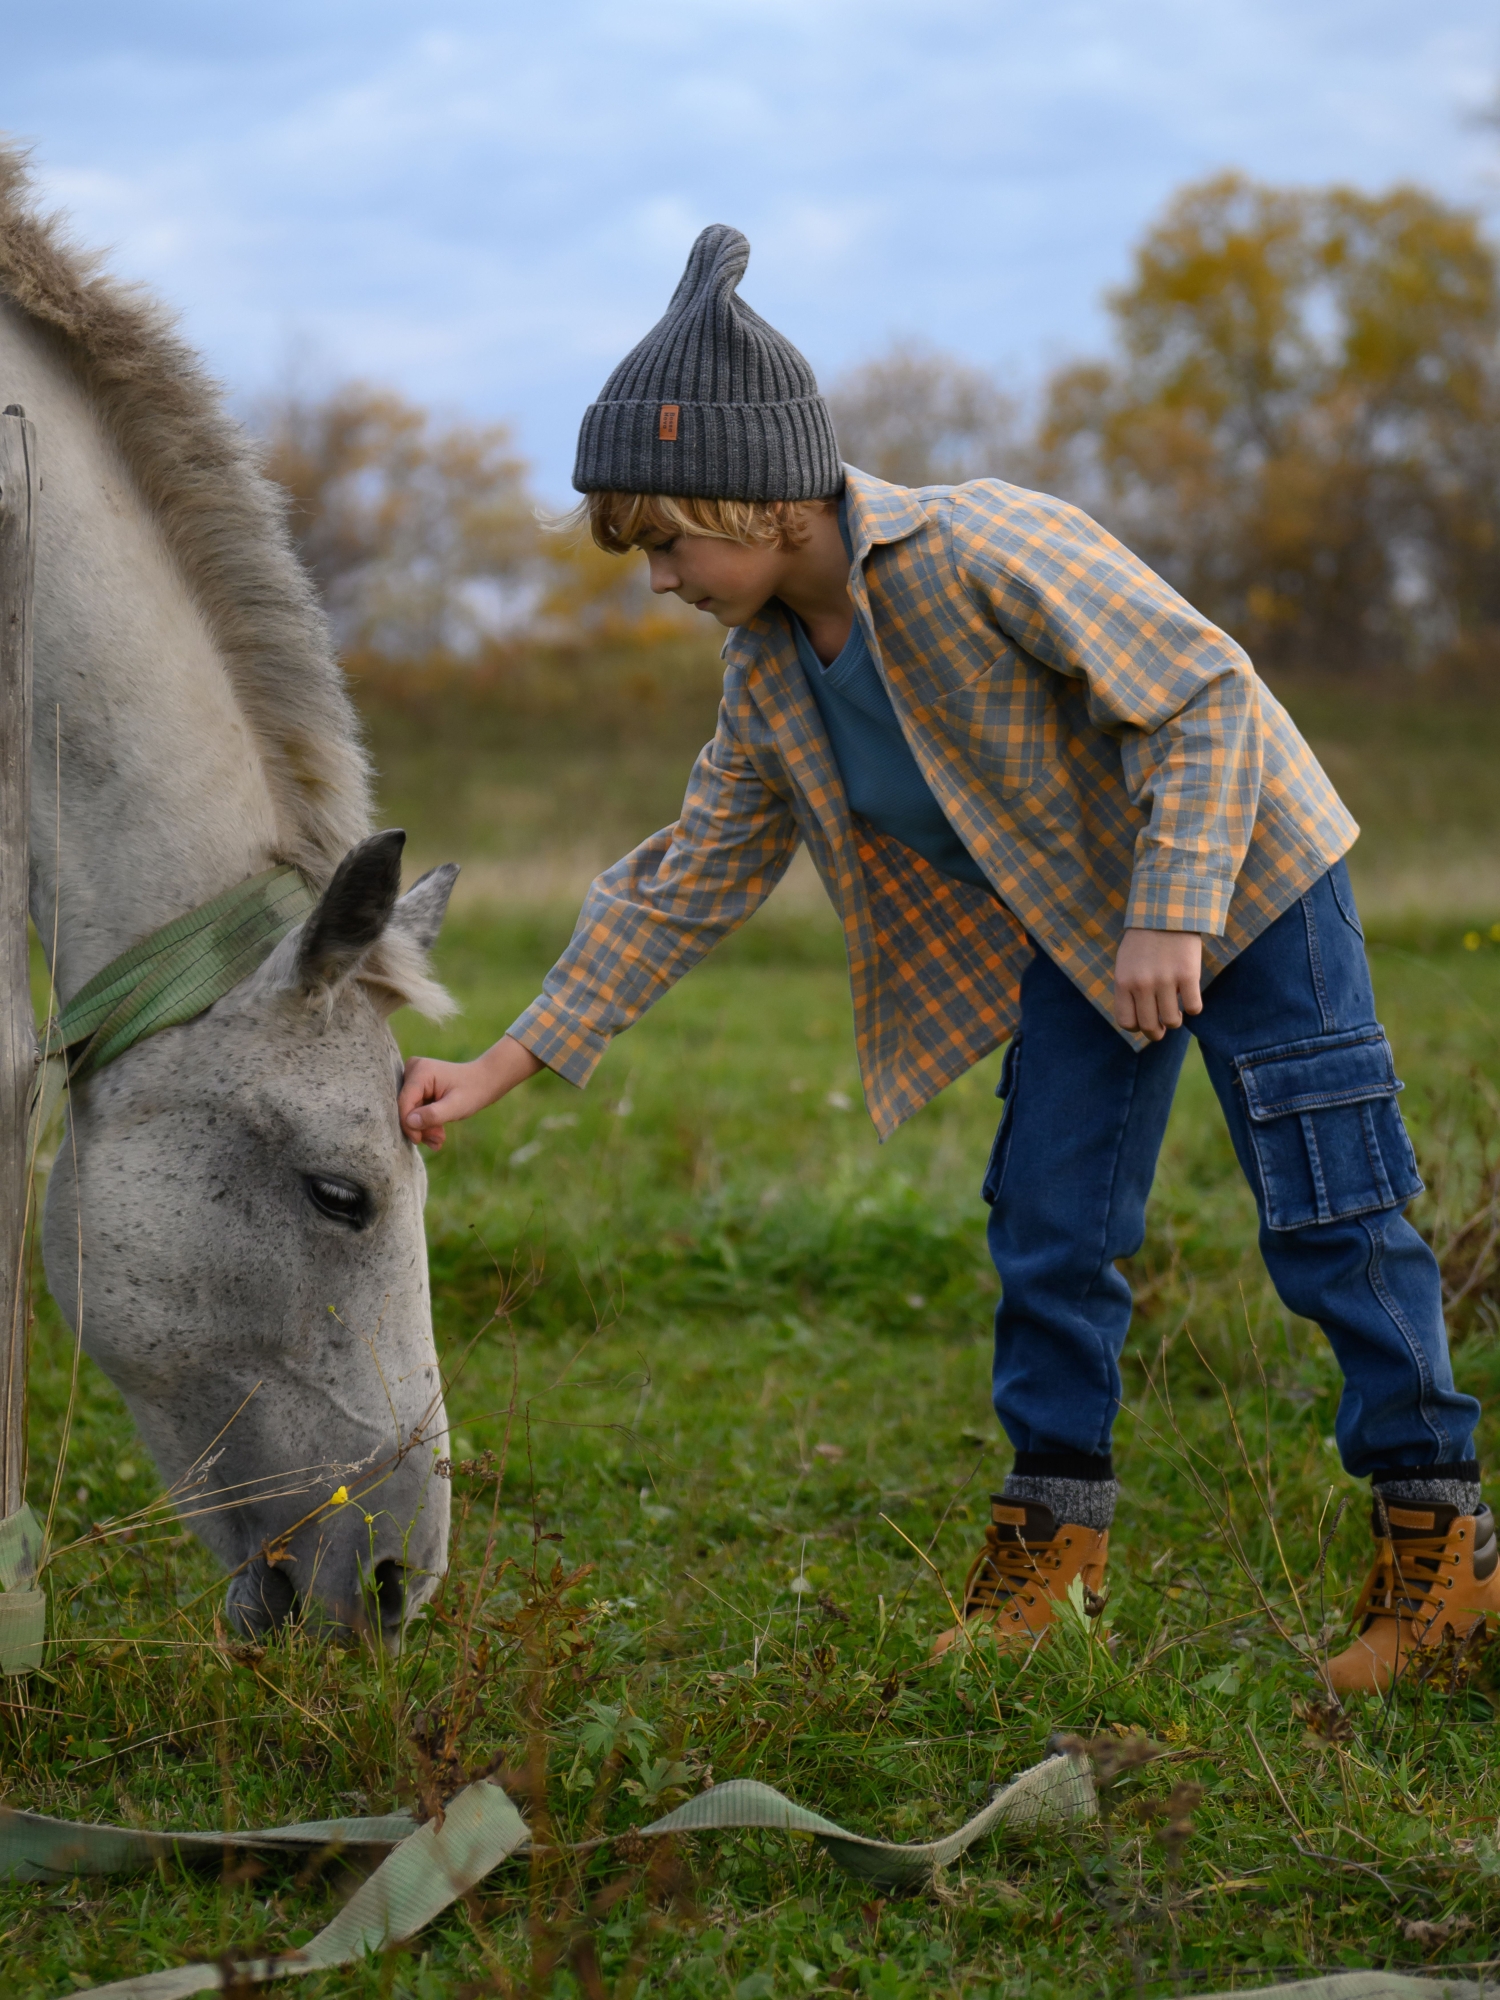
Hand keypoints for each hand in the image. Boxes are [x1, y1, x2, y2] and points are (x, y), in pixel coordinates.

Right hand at [398, 1035, 542, 1148]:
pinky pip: (415, 1109)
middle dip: (420, 1127)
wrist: (485, 1081)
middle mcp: (413, 1070)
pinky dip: (426, 1122)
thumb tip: (409, 1122)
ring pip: (410, 1111)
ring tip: (440, 1139)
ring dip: (424, 1128)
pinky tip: (437, 1134)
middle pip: (406, 1107)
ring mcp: (414, 1076)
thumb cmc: (473, 1091)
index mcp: (420, 1071)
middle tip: (438, 1140)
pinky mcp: (417, 1085)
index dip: (409, 1125)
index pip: (404, 1103)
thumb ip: (433, 1115)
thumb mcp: (456, 1106)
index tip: (420, 1140)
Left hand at [1113, 929, 1202, 1040]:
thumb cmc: (1144, 940)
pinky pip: (1193, 1007)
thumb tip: (1137, 1019)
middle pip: (1150, 1026)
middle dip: (1157, 1033)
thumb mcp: (1125, 963)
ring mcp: (1166, 981)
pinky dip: (1193, 1008)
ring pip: (1173, 1021)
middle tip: (1163, 1027)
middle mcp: (1142, 985)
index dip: (1138, 1028)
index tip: (1145, 1023)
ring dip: (1176, 1021)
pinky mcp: (1188, 975)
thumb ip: (1128, 989)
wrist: (1166, 911)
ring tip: (1177, 1012)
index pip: (1127, 1022)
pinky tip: (1190, 998)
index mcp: (1123, 982)